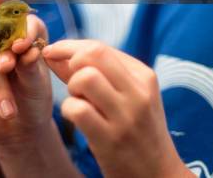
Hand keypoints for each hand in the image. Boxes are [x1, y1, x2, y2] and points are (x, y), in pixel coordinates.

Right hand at [0, 14, 51, 146]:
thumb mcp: (36, 83)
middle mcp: (5, 34)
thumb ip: (31, 67)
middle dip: (4, 54)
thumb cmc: (33, 97)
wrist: (17, 123)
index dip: (23, 31)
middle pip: (3, 37)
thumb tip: (30, 51)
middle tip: (6, 67)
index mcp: (29, 32)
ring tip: (8, 111)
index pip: (27, 22)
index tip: (22, 46)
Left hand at [43, 40, 192, 177]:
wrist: (158, 176)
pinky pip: (78, 109)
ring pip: (85, 78)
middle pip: (94, 53)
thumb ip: (93, 72)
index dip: (69, 47)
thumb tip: (53, 52)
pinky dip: (69, 110)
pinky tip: (75, 118)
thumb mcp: (126, 97)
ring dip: (72, 87)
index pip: (99, 47)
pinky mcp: (111, 140)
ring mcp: (126, 116)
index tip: (53, 52)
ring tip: (78, 100)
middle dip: (71, 60)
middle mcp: (138, 92)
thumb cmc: (136, 131)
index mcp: (143, 76)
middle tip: (70, 79)